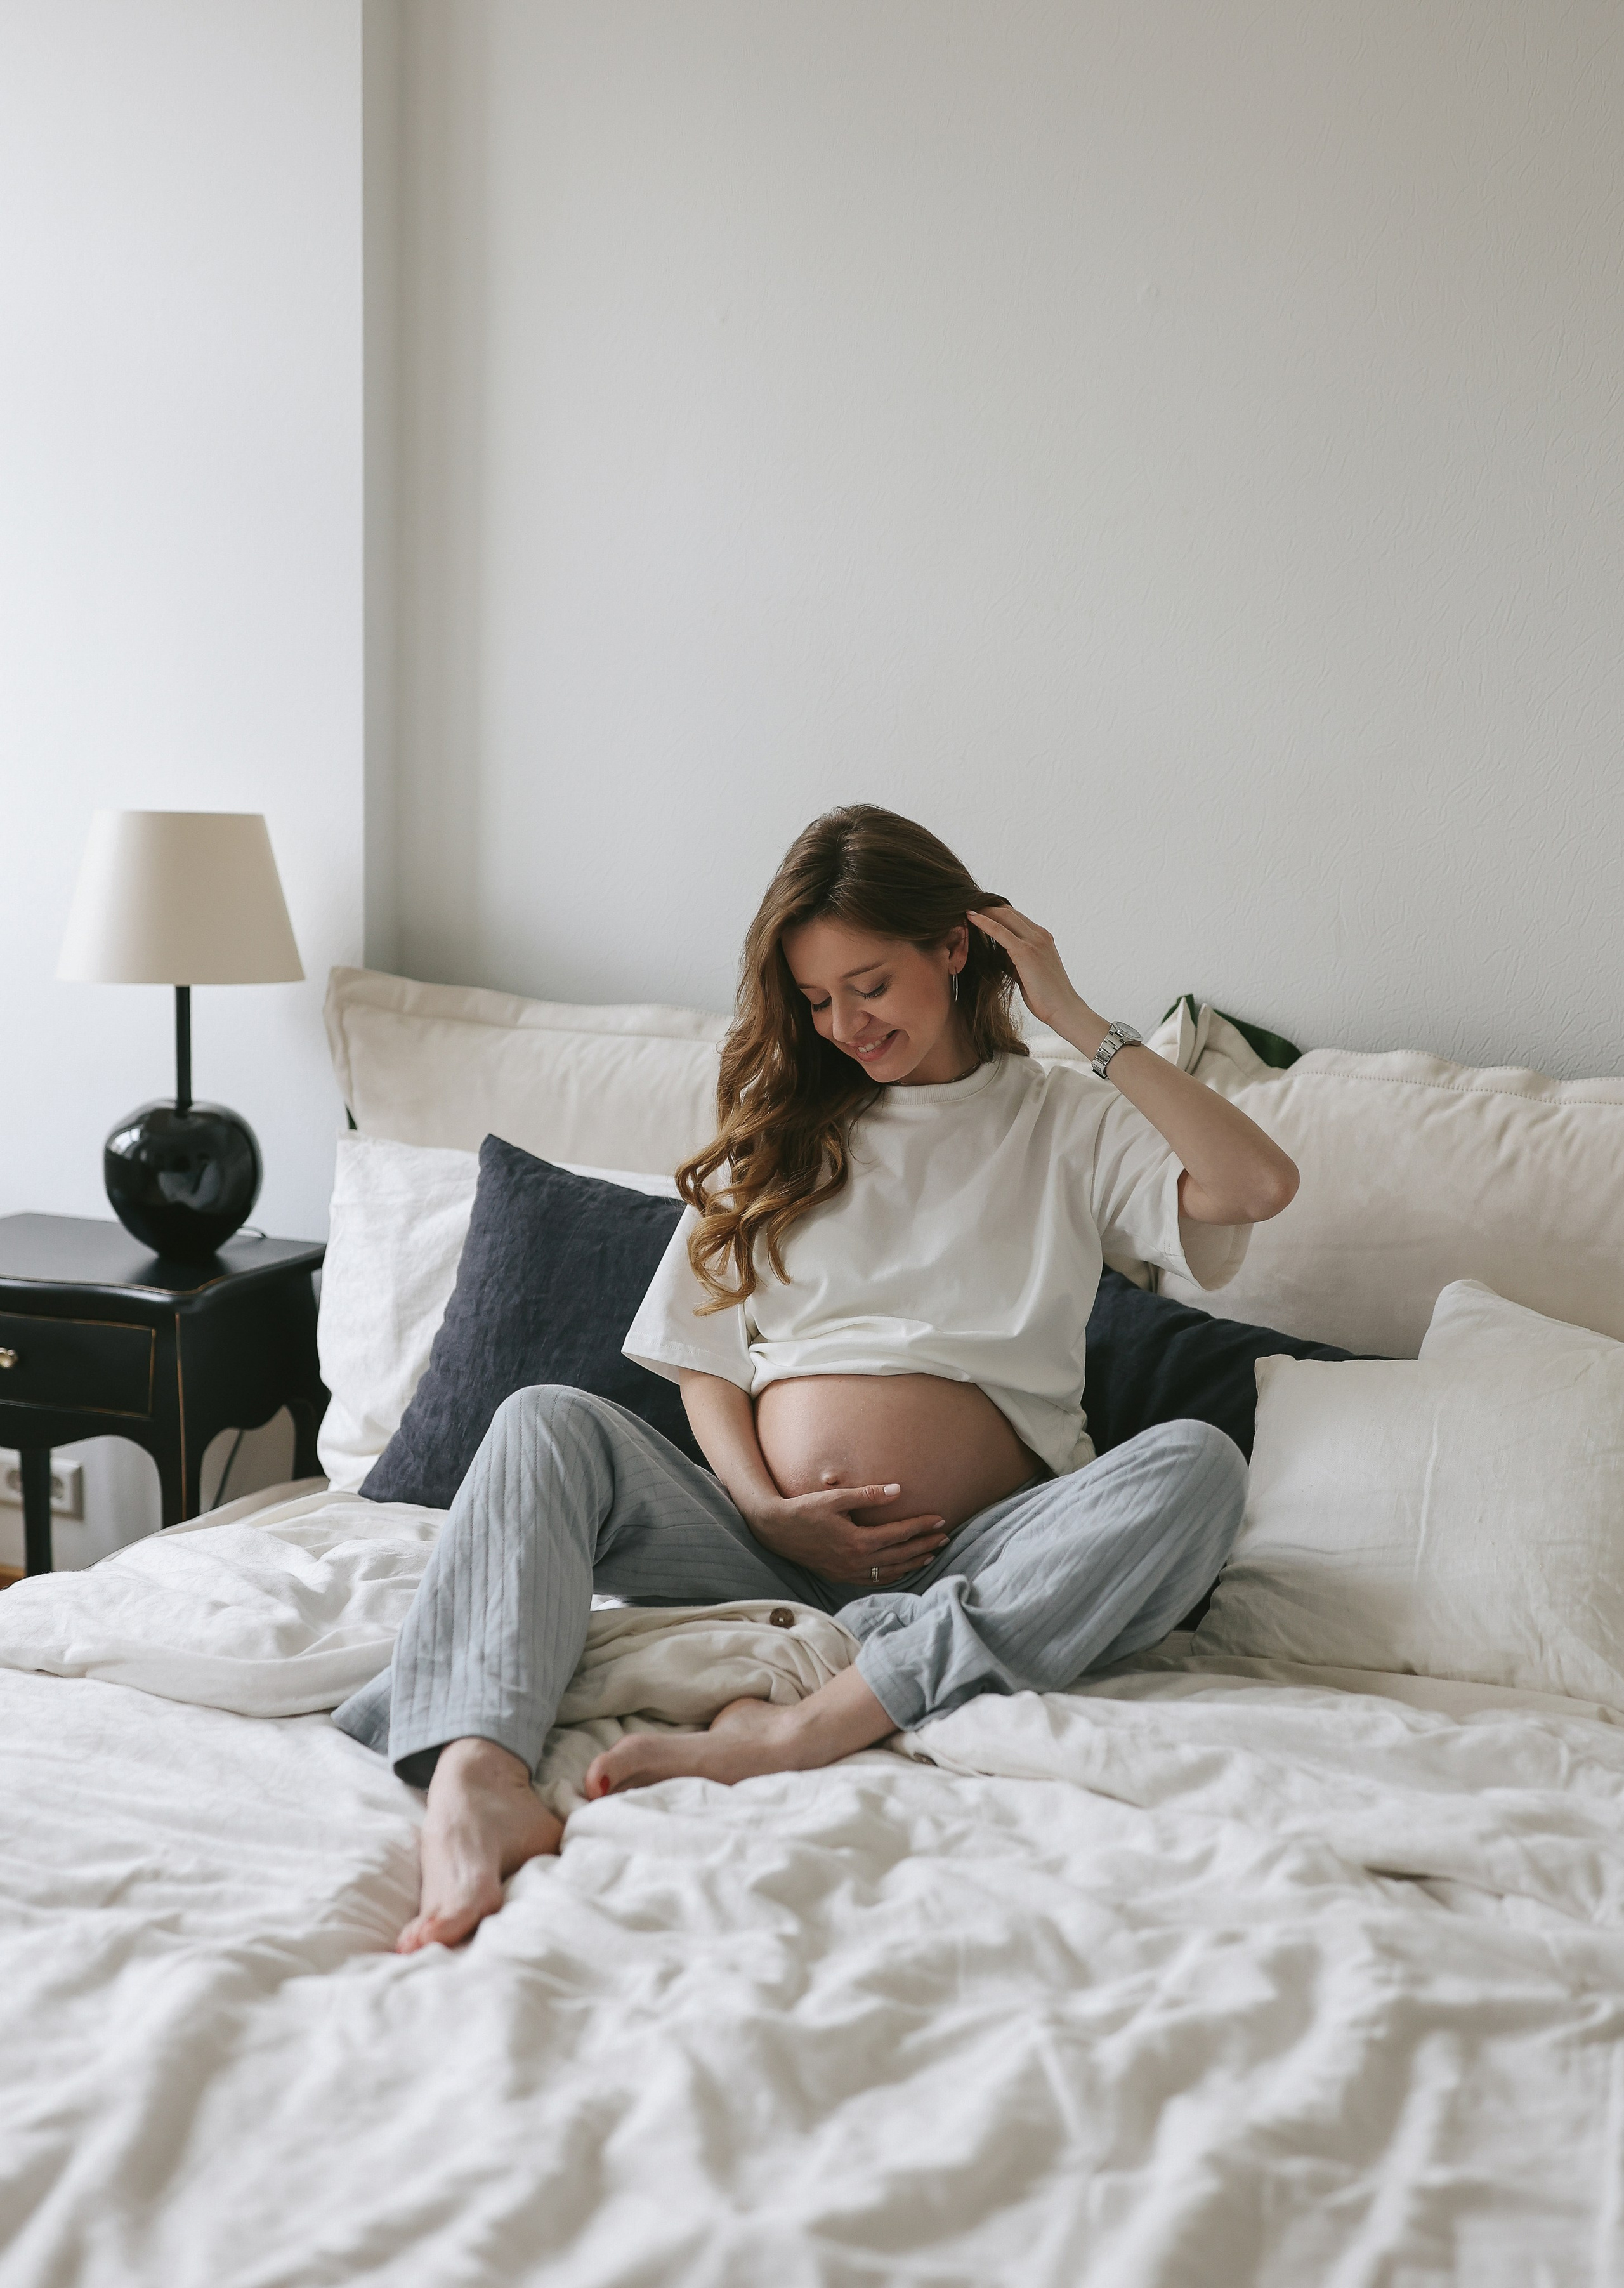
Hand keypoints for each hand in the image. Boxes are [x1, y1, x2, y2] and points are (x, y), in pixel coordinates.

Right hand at [742, 1484, 949, 1586]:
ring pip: (890, 1572)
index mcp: (857, 1541)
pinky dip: (893, 1575)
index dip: (921, 1526)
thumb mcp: (835, 1498)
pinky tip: (902, 1569)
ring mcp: (848, 1573)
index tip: (940, 1519)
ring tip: (931, 1554)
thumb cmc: (805, 1509)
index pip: (899, 1534)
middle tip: (945, 1536)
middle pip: (900, 1556)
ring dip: (913, 1563)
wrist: (776, 1530)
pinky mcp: (841, 1577)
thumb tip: (898, 1491)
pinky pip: (874, 1580)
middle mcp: (856, 1561)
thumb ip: (868, 1496)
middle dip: (925, 1545)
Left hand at [967, 904, 1094, 1037]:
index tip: (978, 911)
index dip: (996, 913)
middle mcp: (1040, 935)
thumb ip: (1013, 961)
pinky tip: (970, 917)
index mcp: (1042, 938)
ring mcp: (1034, 941)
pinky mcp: (1025, 951)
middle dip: (987, 907)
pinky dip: (984, 922)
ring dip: (983, 910)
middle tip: (967, 904)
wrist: (1063, 1009)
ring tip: (964, 907)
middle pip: (1009, 912)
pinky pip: (1000, 931)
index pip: (1016, 918)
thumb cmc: (1045, 997)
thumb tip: (995, 955)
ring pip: (1004, 916)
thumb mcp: (1026, 973)